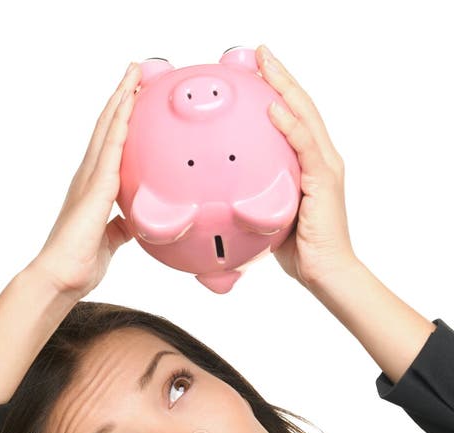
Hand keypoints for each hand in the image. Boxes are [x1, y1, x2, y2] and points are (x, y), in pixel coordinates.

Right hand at [30, 62, 141, 301]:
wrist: (59, 278)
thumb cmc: (78, 264)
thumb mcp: (109, 241)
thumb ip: (121, 226)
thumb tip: (133, 222)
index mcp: (91, 188)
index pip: (109, 145)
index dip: (120, 118)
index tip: (132, 95)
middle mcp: (87, 177)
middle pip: (106, 127)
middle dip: (120, 97)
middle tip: (135, 69)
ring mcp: (89, 181)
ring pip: (107, 130)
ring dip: (121, 100)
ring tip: (134, 74)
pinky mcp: (94, 191)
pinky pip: (111, 151)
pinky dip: (120, 126)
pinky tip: (129, 107)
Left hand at [256, 45, 357, 287]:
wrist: (324, 273)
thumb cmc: (296, 252)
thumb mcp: (267, 219)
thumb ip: (249, 203)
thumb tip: (212, 206)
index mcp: (308, 164)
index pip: (292, 119)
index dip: (276, 91)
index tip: (255, 70)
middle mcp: (321, 158)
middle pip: (300, 106)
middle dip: (279, 76)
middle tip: (258, 52)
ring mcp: (325, 166)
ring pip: (305, 116)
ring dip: (284, 86)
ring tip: (265, 62)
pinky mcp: (325, 180)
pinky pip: (305, 145)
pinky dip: (290, 124)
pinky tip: (273, 106)